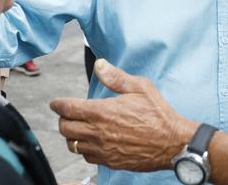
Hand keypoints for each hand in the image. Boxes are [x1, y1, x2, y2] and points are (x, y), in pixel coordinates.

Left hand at [50, 59, 196, 171]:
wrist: (172, 142)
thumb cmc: (158, 114)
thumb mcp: (140, 87)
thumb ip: (116, 77)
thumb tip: (100, 65)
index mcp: (103, 112)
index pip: (69, 108)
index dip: (58, 105)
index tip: (55, 103)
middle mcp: (99, 132)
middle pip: (65, 128)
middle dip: (63, 119)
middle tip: (67, 115)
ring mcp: (103, 149)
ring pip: (73, 145)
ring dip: (72, 136)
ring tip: (77, 129)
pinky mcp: (110, 161)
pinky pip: (87, 157)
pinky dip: (84, 149)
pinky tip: (91, 142)